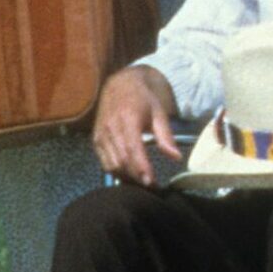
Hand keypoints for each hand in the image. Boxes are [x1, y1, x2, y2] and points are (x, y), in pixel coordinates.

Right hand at [93, 67, 178, 187]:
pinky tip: (128, 175)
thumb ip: (166, 136)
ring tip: (141, 183)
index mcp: (127, 119)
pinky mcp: (95, 140)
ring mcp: (100, 134)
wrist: (119, 84)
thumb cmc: (143, 99)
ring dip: (126, 177)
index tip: (152, 182)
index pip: (133, 149)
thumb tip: (176, 157)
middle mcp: (110, 128)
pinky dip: (116, 171)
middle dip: (136, 177)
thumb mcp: (159, 113)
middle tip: (150, 187)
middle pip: (122, 160)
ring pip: (111, 164)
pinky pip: (104, 162)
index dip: (142, 168)